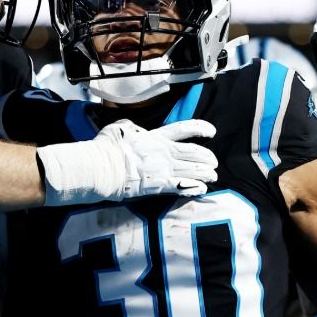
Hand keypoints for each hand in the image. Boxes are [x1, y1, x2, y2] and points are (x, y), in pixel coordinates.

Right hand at [37, 118, 218, 205]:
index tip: (211, 131)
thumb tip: (134, 128)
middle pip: (194, 153)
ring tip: (213, 175)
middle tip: (214, 162)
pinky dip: (196, 187)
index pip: (183, 129)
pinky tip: (202, 188)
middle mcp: (164, 152)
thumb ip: (132, 127)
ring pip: (194, 170)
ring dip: (206, 173)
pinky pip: (185, 187)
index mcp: (155, 137)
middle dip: (208, 157)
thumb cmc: (107, 147)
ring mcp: (164, 169)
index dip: (200, 129)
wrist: (102, 168)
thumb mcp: (120, 128)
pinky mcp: (161, 186)